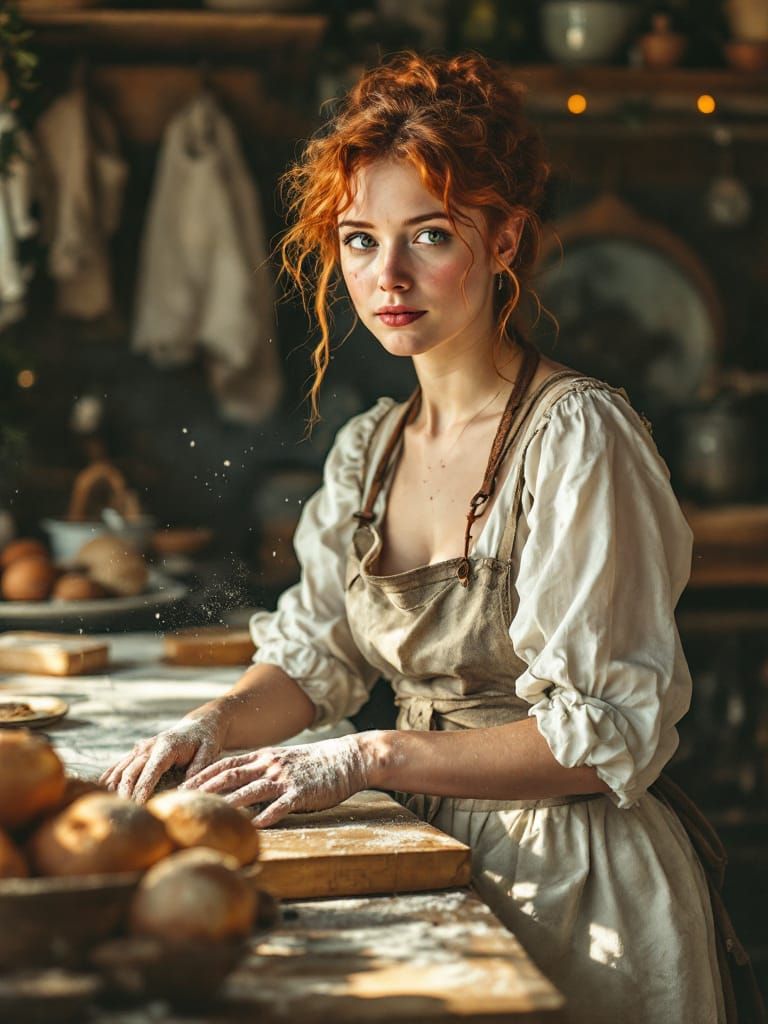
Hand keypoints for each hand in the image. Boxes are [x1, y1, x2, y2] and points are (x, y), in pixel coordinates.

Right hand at [100, 711, 227, 803]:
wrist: (198, 725)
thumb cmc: (205, 740)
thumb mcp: (209, 750)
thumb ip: (199, 767)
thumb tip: (185, 787)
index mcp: (166, 747)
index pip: (150, 771)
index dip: (141, 789)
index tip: (137, 807)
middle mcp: (149, 746)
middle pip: (131, 771)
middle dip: (124, 793)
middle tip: (122, 813)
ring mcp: (141, 748)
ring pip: (121, 768)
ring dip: (113, 787)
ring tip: (107, 807)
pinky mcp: (137, 751)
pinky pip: (119, 765)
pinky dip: (109, 777)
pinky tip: (99, 791)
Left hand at [182, 734, 369, 827]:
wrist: (348, 758)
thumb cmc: (315, 763)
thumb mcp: (284, 760)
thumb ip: (262, 770)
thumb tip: (236, 786)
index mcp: (264, 757)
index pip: (225, 763)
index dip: (202, 775)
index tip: (181, 785)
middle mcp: (270, 765)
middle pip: (231, 775)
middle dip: (204, 788)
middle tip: (182, 800)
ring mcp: (285, 778)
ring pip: (250, 790)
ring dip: (228, 803)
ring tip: (208, 814)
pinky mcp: (301, 793)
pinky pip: (279, 806)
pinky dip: (264, 817)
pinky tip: (251, 828)